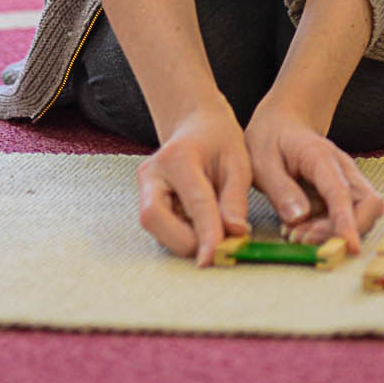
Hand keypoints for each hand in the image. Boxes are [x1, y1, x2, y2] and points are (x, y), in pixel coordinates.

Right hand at [138, 101, 252, 265]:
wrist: (195, 125)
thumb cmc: (218, 140)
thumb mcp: (238, 162)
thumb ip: (235, 199)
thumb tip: (235, 234)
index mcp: (178, 157)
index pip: (194, 202)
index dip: (206, 233)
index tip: (215, 257)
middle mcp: (152, 174)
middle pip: (154, 219)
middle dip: (185, 240)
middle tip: (219, 245)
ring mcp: (144, 189)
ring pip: (155, 229)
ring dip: (184, 241)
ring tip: (214, 231)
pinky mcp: (146, 203)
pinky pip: (160, 230)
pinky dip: (181, 236)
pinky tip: (200, 226)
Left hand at [244, 99, 383, 250]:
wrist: (284, 122)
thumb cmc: (272, 139)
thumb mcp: (262, 161)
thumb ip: (280, 189)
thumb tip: (298, 218)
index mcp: (322, 157)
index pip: (342, 192)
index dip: (347, 222)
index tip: (350, 246)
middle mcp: (344, 169)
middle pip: (369, 204)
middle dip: (343, 231)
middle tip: (302, 239)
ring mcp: (347, 181)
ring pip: (362, 214)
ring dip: (333, 233)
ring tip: (295, 234)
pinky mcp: (343, 194)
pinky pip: (346, 217)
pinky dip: (327, 230)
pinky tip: (300, 228)